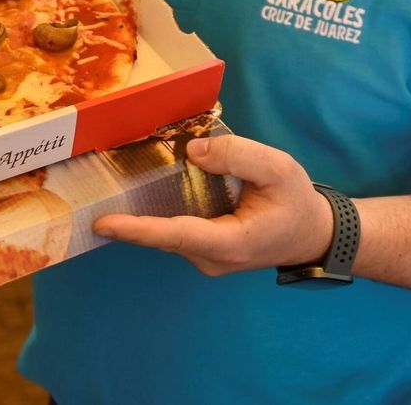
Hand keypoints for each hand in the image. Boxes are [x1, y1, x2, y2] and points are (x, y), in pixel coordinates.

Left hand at [93, 135, 333, 275]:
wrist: (311, 234)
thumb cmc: (296, 202)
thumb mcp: (278, 169)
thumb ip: (238, 155)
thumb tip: (192, 152)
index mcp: (230, 242)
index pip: (177, 235)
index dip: (138, 229)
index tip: (104, 225)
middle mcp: (210, 257)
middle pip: (163, 233)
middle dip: (131, 214)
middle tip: (99, 188)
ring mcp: (204, 257)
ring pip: (167, 231)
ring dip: (146, 208)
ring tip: (122, 180)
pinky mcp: (201, 250)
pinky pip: (174, 229)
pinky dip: (160, 210)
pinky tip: (147, 188)